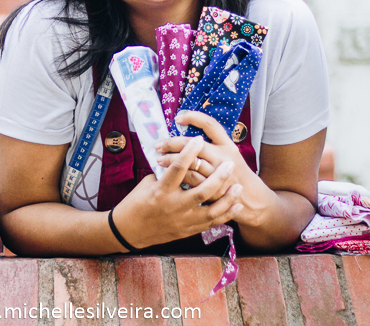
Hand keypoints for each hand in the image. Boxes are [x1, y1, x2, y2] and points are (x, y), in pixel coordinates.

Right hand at [111, 135, 243, 249]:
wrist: (130, 231)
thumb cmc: (137, 202)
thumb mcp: (147, 183)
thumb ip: (166, 172)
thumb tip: (181, 157)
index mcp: (161, 191)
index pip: (178, 168)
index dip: (189, 152)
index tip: (199, 139)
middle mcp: (174, 206)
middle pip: (201, 191)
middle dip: (218, 178)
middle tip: (229, 164)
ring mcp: (183, 220)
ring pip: (211, 210)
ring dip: (227, 198)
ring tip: (238, 186)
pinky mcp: (188, 230)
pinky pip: (211, 223)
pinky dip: (226, 215)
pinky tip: (236, 206)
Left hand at [155, 110, 245, 188]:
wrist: (249, 197)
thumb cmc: (234, 174)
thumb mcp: (229, 155)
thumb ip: (212, 146)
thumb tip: (187, 138)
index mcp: (228, 145)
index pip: (210, 125)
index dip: (194, 117)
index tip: (178, 118)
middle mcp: (224, 156)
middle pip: (194, 144)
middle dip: (173, 143)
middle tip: (159, 145)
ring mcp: (218, 173)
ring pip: (190, 162)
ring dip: (171, 160)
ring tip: (159, 159)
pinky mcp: (213, 189)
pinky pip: (191, 179)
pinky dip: (178, 176)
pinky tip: (168, 175)